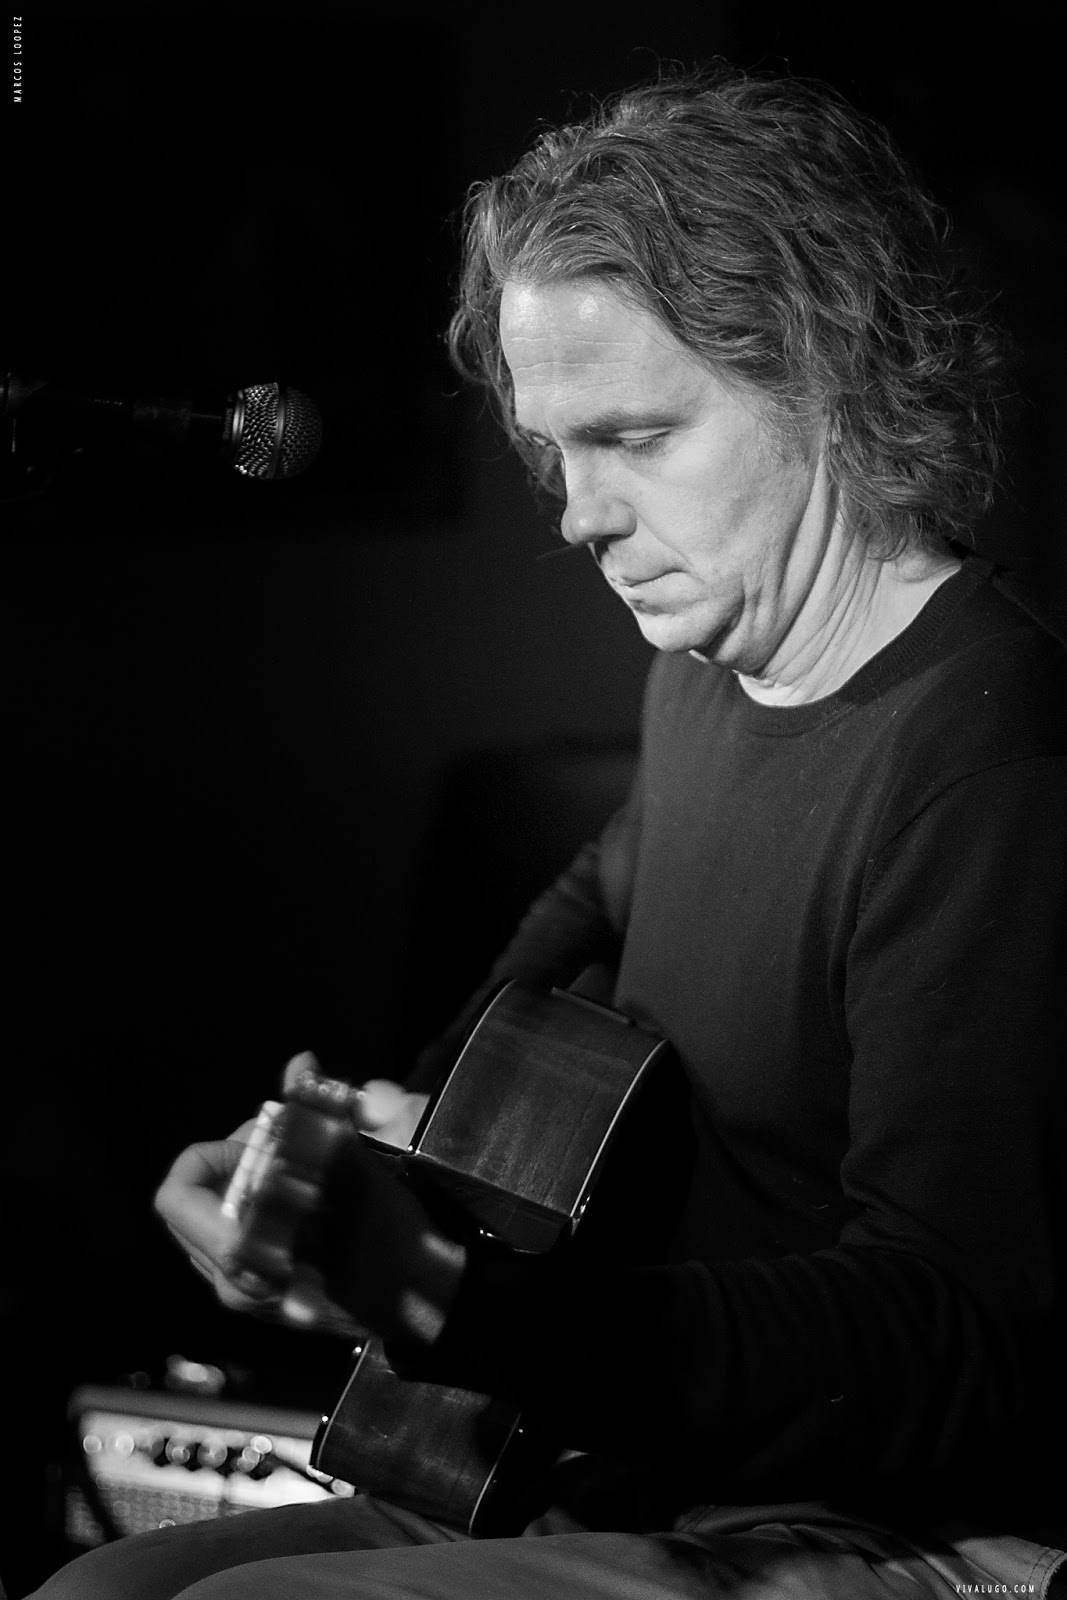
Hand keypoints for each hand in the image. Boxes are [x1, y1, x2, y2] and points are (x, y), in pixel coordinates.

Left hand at [154, 1065, 463, 1345]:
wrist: (426, 1303)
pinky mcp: (265, 1298)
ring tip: (298, 1170)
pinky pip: (236, 1240)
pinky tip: (302, 1197)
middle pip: (194, 1201)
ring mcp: (246, 1295)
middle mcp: (231, 1281)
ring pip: (215, 1220)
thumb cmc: (386, 1237)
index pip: (177, 1193)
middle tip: (285, 1147)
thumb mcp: (353, 1170)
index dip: (212, 1153)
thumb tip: (301, 1062)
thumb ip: (316, 1116)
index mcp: (240, 1252)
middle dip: (235, 1162)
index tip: (261, 1143)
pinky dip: (258, 1209)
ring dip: (247, 1184)